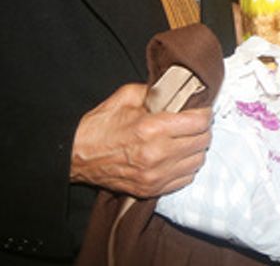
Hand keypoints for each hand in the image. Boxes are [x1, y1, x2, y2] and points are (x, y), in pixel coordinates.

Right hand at [70, 83, 211, 197]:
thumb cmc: (100, 126)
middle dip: (202, 130)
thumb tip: (178, 91)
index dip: (204, 113)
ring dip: (195, 149)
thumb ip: (157, 92)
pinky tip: (176, 158)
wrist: (75, 156)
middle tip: (193, 124)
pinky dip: (186, 167)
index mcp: (153, 128)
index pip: (200, 122)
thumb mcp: (127, 97)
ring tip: (185, 141)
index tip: (200, 110)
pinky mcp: (151, 190)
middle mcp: (157, 154)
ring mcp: (155, 176)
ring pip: (198, 162)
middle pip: (203, 142)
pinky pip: (185, 179)